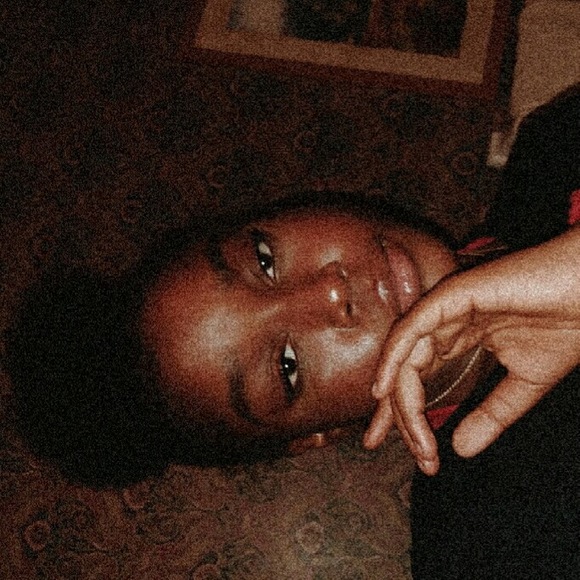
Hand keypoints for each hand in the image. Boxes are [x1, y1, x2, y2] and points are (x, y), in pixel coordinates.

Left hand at [363, 226, 579, 474]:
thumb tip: (460, 450)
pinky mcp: (454, 293)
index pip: (420, 377)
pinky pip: (413, 327)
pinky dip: (394, 356)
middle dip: (392, 410)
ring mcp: (448, 307)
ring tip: (405, 437)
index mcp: (460, 338)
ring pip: (406, 355)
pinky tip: (383, 389)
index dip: (408, 414)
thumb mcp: (525, 385)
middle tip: (380, 445)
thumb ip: (491, 414)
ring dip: (400, 397)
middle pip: (404, 369)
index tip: (419, 456)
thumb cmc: (569, 326)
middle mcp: (447, 323)